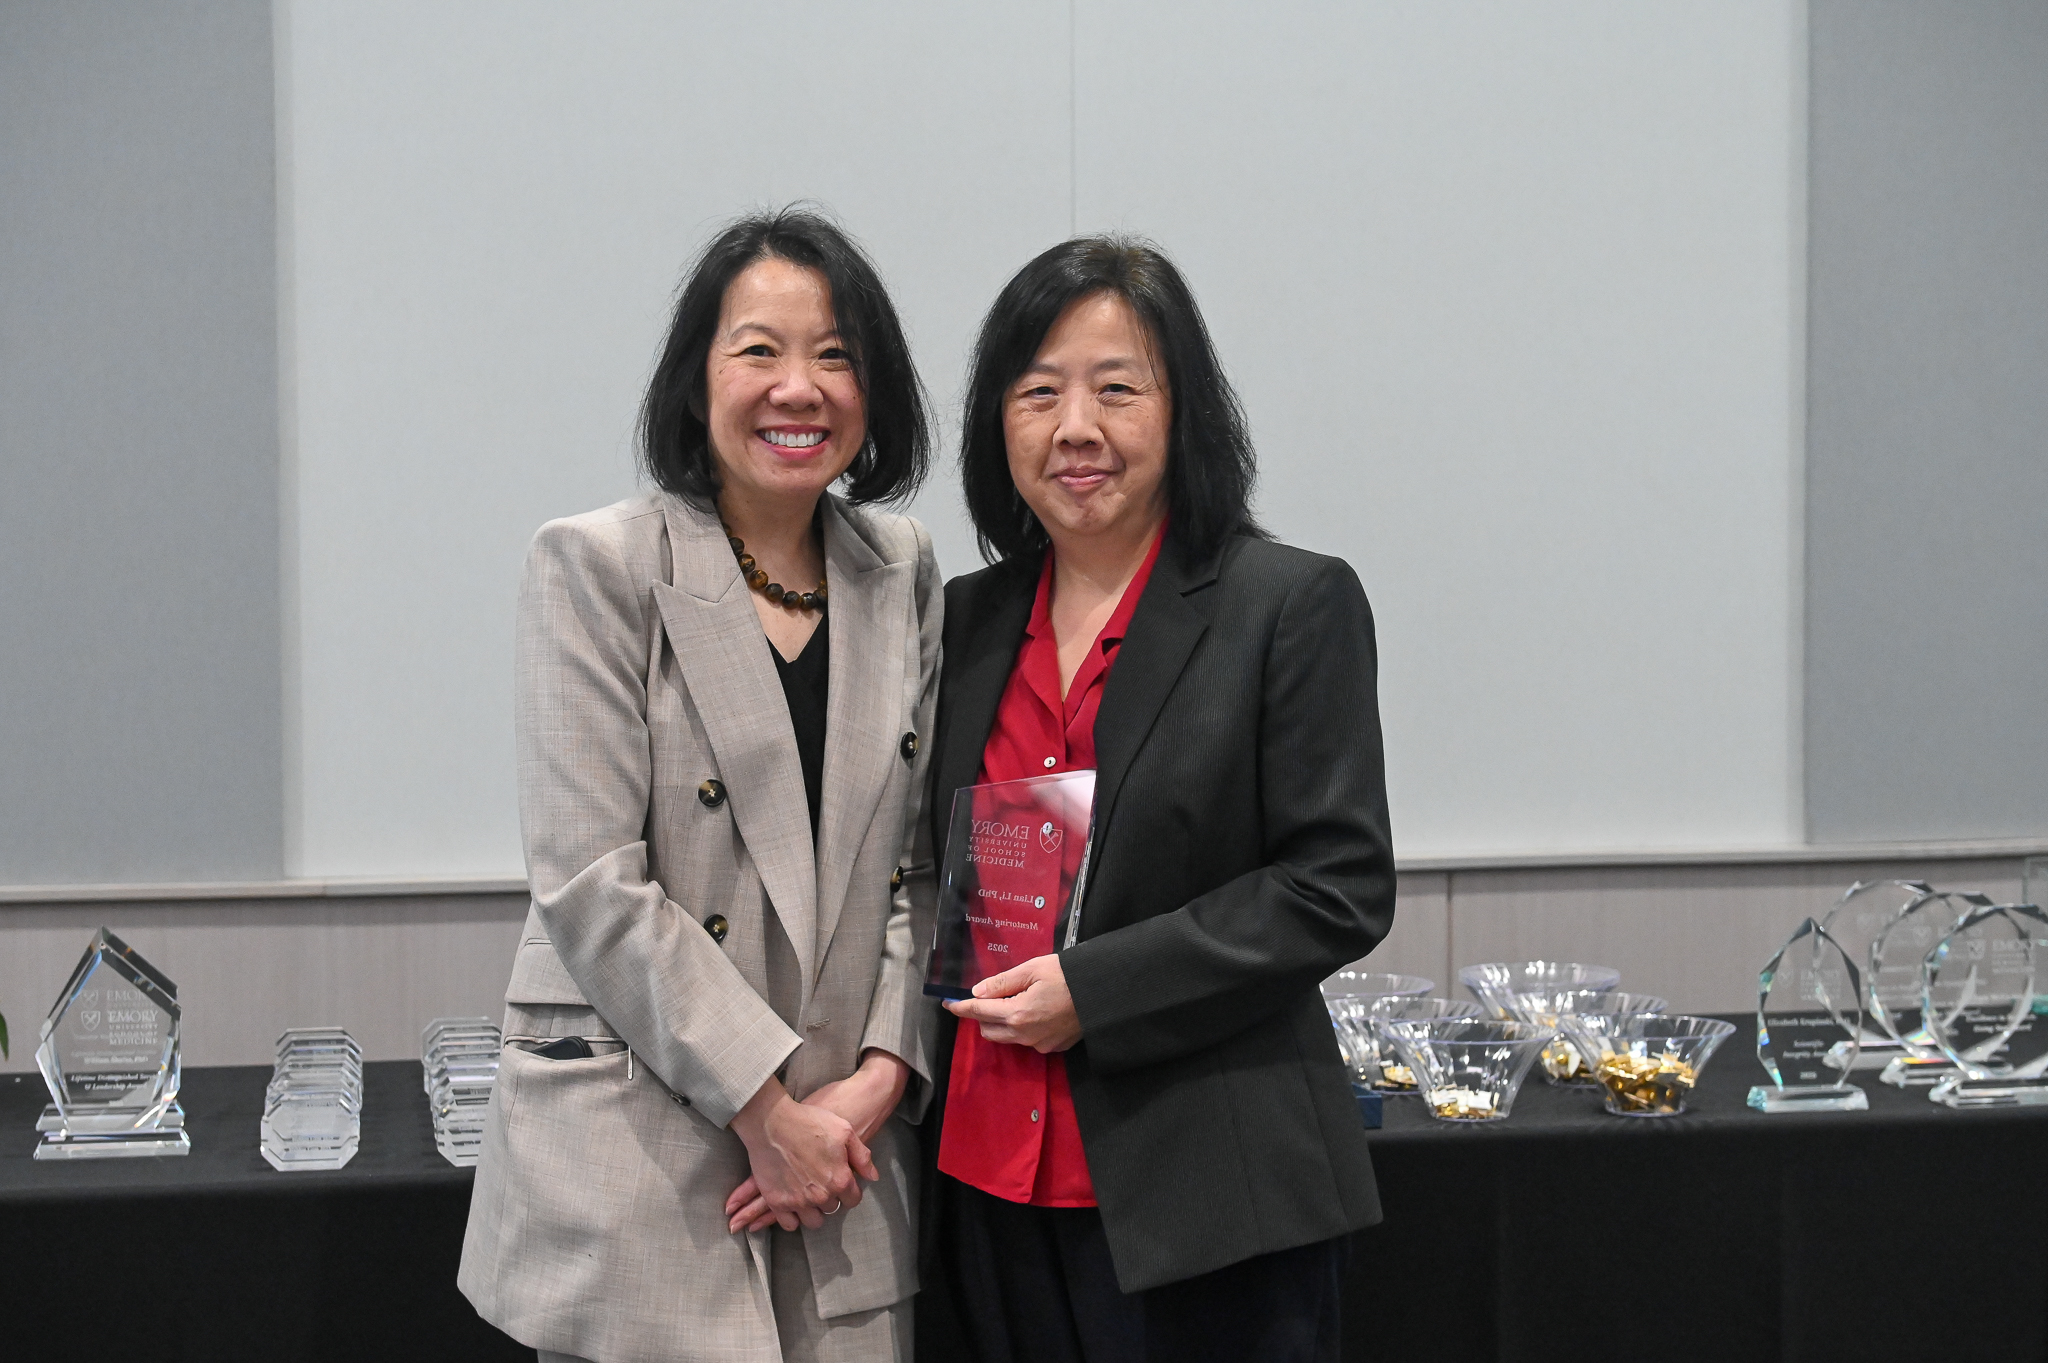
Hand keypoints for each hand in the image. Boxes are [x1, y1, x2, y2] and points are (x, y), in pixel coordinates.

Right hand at [724, 1077, 875, 1233]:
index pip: (853, 1200)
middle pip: (832, 1209)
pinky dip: (792, 1218)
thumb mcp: (844, 1131)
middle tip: (821, 1183)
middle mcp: (821, 1195)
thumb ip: (862, 1157)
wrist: (771, 1122)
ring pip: (813, 1221)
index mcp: (840, 1179)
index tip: (841, 1183)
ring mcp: (798, 1201)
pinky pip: (789, 1224)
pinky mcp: (777, 1202)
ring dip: (813, 1211)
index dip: (849, 1191)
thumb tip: (873, 1177)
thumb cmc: (809, 1122)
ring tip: (808, 1196)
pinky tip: (793, 1205)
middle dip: (830, 1198)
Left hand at [945, 954, 1081, 1053]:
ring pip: (1007, 1038)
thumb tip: (977, 992)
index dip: (961, 1007)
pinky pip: (1027, 1041)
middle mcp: (1025, 1034)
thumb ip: (1002, 982)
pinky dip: (1022, 1029)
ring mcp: (1039, 1044)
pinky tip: (1036, 1013)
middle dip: (982, 1016)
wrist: (1102, 994)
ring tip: (1014, 1002)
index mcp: (1017, 1013)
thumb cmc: (1068, 975)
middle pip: (988, 1030)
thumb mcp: (1032, 969)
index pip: (979, 1011)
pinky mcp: (1052, 1048)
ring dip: (1001, 1024)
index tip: (948, 1003)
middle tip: (990, 997)